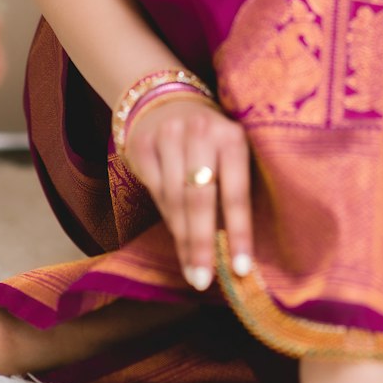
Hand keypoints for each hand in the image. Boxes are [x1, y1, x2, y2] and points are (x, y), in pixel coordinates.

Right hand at [124, 96, 253, 291]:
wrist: (169, 102)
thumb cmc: (212, 141)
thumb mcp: (231, 153)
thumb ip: (233, 189)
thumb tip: (238, 250)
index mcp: (232, 135)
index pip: (235, 191)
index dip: (238, 232)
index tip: (240, 268)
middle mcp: (200, 131)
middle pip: (199, 198)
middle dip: (202, 244)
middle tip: (203, 281)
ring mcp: (167, 136)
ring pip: (174, 200)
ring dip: (184, 240)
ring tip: (192, 270)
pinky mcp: (142, 145)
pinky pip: (155, 193)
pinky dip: (168, 220)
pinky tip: (178, 240)